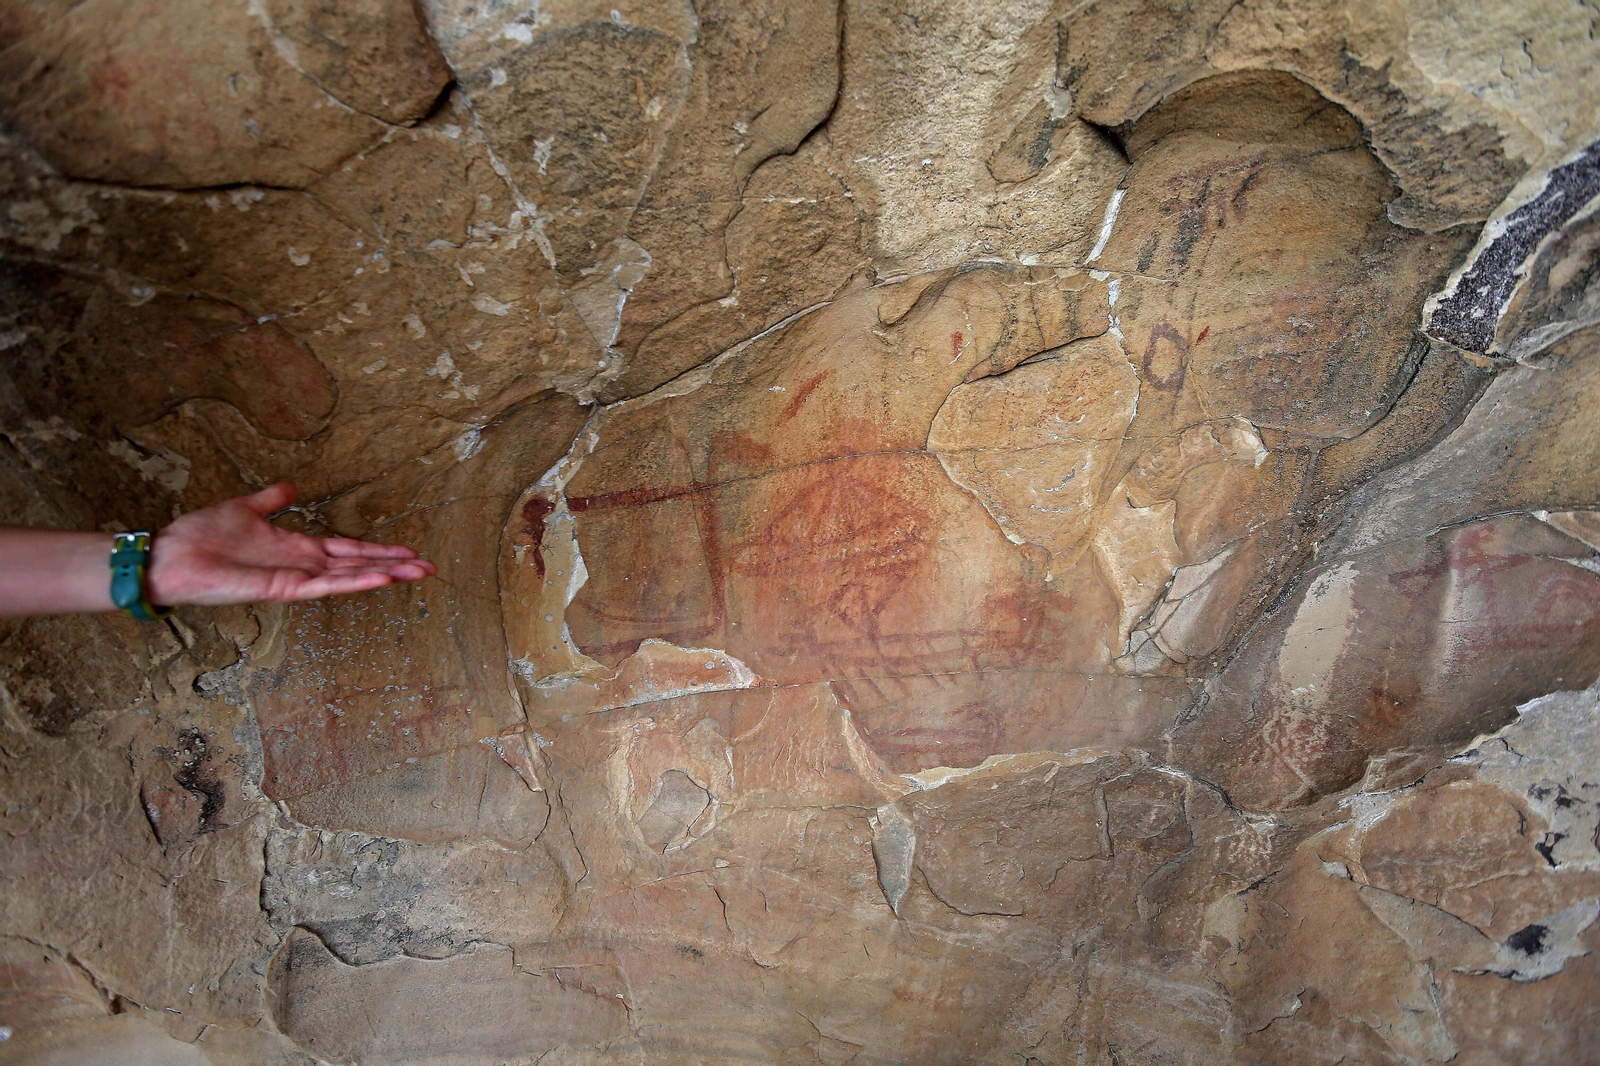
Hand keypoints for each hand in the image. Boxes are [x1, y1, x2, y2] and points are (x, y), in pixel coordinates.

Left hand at [146, 482, 436, 605]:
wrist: (169, 556)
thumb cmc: (200, 537)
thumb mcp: (243, 509)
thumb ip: (270, 500)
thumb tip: (291, 486)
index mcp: (296, 548)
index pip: (347, 550)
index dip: (379, 550)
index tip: (410, 550)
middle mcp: (301, 566)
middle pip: (358, 565)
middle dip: (395, 565)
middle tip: (430, 568)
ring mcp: (294, 579)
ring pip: (349, 578)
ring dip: (385, 575)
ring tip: (417, 573)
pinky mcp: (282, 589)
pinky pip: (324, 587)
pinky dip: (353, 584)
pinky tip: (381, 580)